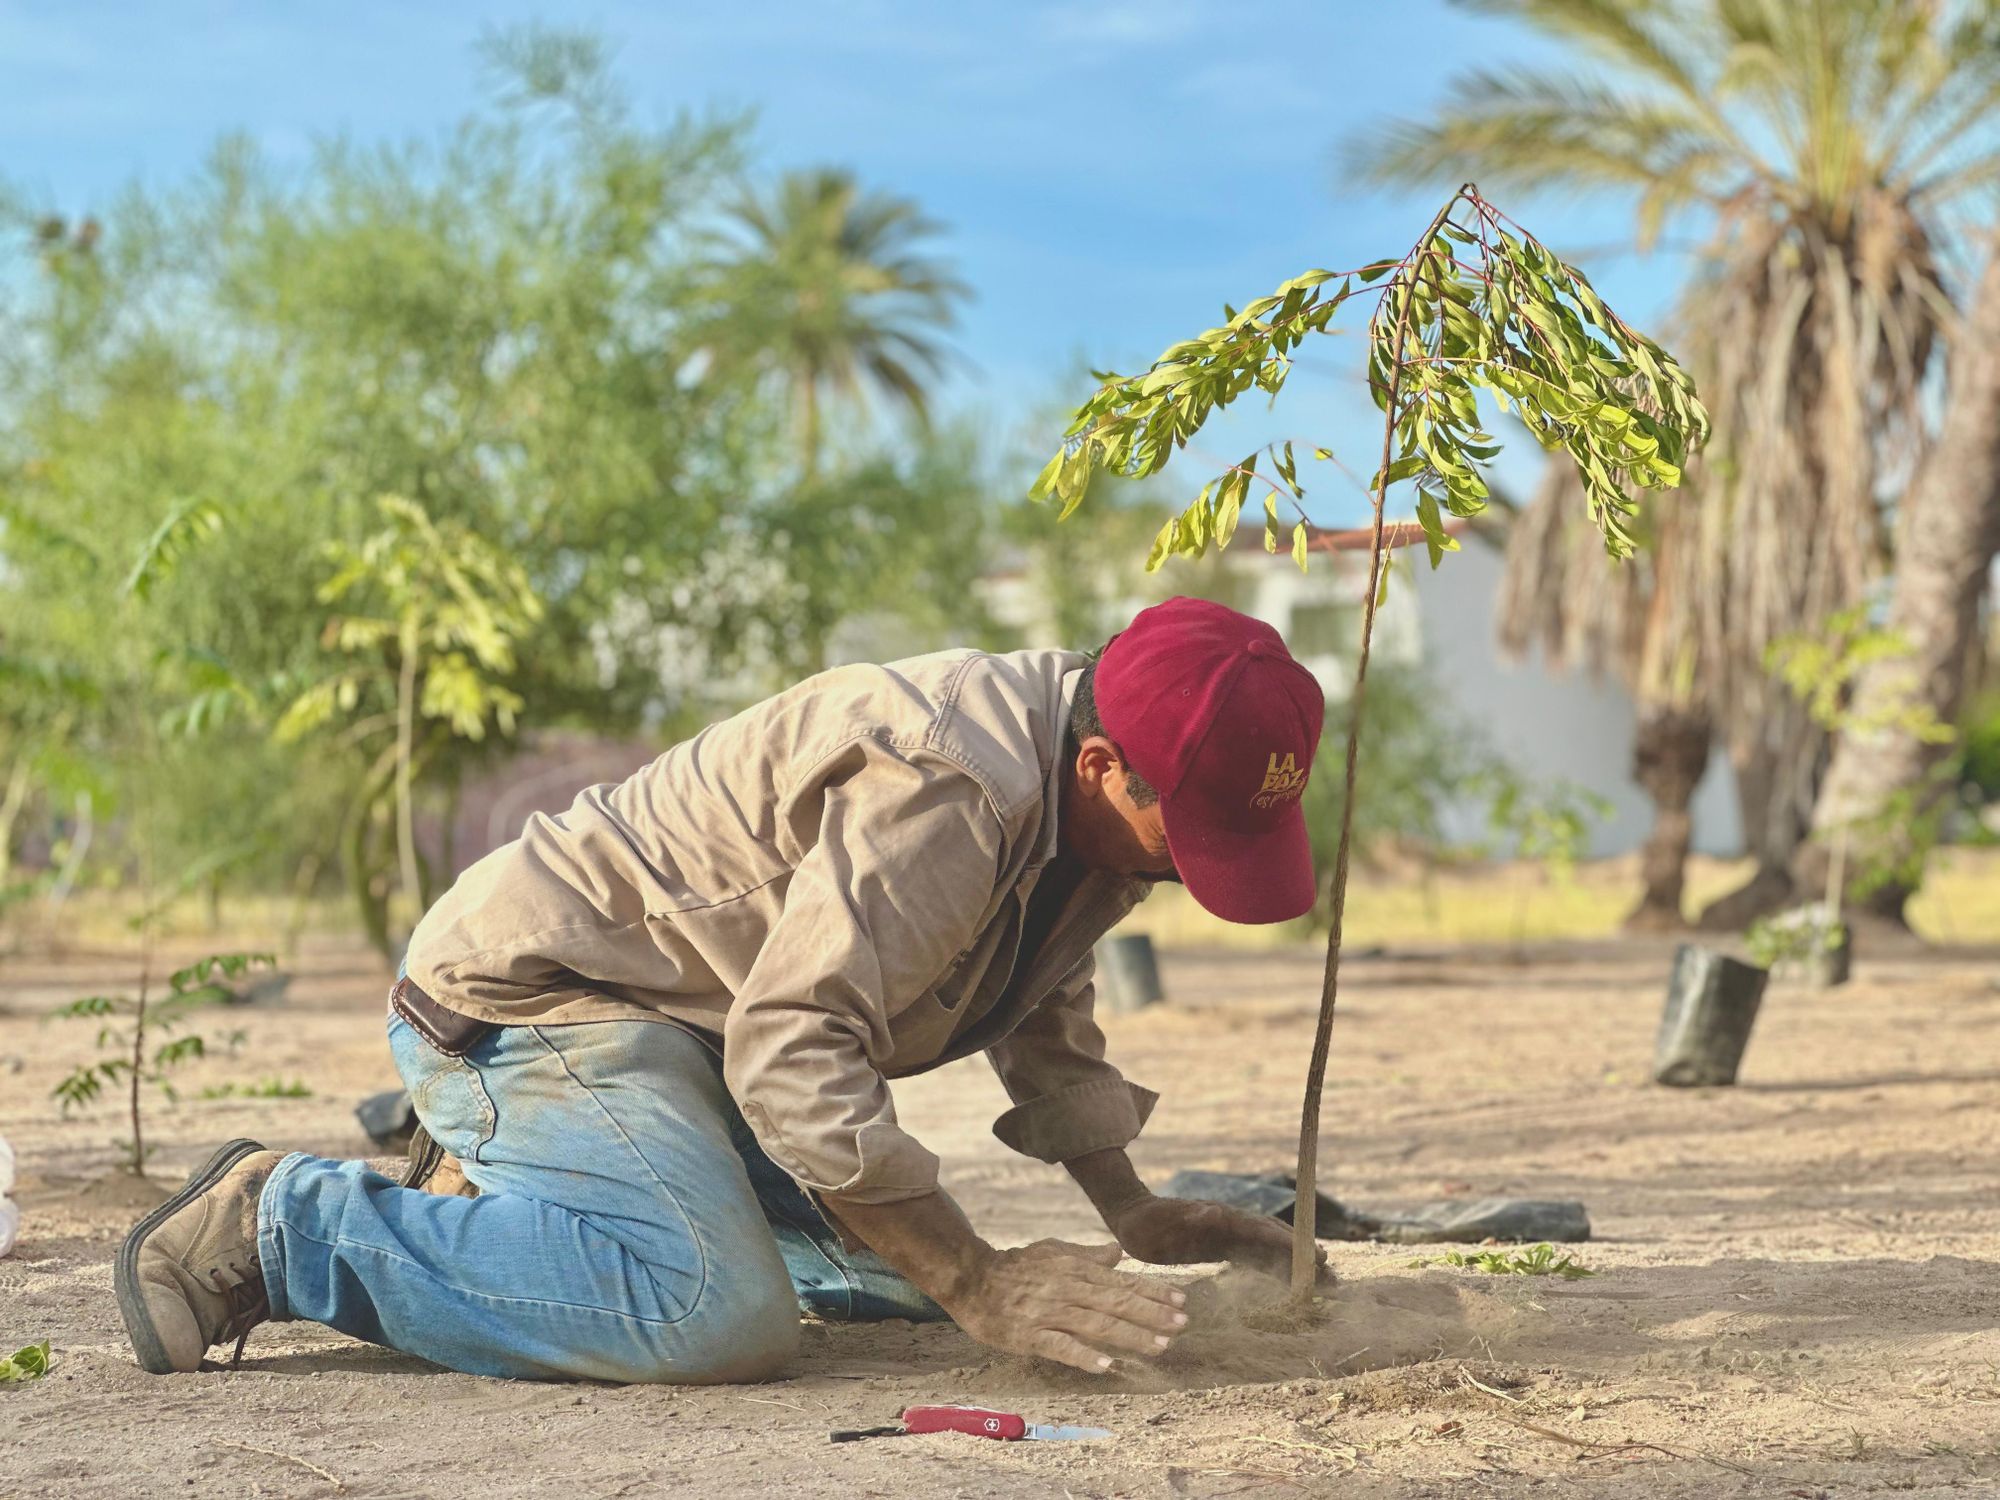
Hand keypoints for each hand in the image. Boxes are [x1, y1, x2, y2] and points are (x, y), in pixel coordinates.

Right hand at [938, 1239, 1189, 1374]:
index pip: (1120, 1280)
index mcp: (1074, 1268)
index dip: (1152, 1291)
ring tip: (1159, 1345)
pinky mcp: (1029, 1334)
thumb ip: (1086, 1254)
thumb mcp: (1052, 1250)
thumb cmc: (1015, 1266)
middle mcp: (1066, 1288)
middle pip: (1115, 1302)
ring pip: (1095, 1324)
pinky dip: (1083, 1355)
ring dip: (1130, 1335)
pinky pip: (1060, 1346)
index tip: (1181, 1299)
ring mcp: (1048, 1311)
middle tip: (1182, 1323)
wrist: (971, 1279)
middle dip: (1151, 1313)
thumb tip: (1119, 1252)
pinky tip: (1106, 1366)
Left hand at [1109, 1195, 1326, 1279]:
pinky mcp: (1224, 1247)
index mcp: (1223, 1218)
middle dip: (1303, 1257)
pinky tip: (1289, 1286)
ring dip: (1295, 1266)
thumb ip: (1187, 1218)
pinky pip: (1257, 1259)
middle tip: (1332, 1277)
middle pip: (1276, 1240)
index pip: (1263, 1231)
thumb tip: (1213, 1213)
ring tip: (1323, 1285)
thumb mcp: (1163, 1222)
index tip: (1314, 1257)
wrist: (1133, 1217)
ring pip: (1271, 1250)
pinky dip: (1277, 1271)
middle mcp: (1233, 1225)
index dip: (1290, 1244)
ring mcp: (1230, 1235)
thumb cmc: (1145, 1222)